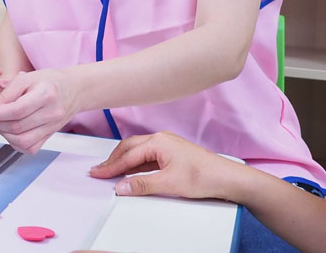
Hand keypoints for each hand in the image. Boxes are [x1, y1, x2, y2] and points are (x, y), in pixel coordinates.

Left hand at [0, 69, 76, 153]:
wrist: (73, 89)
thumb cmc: (50, 81)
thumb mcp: (27, 78)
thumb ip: (7, 92)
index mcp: (46, 94)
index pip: (17, 110)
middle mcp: (51, 113)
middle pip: (17, 126)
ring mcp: (52, 127)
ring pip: (22, 141)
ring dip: (3, 134)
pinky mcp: (50, 136)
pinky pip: (30, 147)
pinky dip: (15, 142)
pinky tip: (8, 131)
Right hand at [88, 131, 242, 199]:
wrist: (227, 178)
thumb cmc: (204, 176)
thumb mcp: (169, 183)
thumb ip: (142, 184)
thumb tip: (121, 186)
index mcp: (158, 142)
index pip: (128, 155)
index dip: (111, 166)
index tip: (98, 174)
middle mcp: (161, 139)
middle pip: (129, 148)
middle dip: (113, 160)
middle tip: (99, 171)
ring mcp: (167, 145)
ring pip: (137, 151)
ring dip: (123, 161)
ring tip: (110, 171)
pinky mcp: (172, 153)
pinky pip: (147, 156)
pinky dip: (135, 164)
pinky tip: (131, 172)